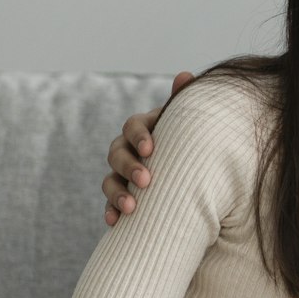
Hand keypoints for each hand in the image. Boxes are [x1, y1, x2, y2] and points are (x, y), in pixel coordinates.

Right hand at [102, 71, 192, 224]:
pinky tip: (115, 222)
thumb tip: (185, 74)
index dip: (139, 136)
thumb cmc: (188, 139)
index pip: (132, 126)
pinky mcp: (121, 195)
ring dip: (117, 193)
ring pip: (109, 180)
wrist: (189, 168)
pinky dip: (111, 211)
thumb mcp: (187, 122)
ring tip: (132, 208)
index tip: (151, 149)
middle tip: (146, 180)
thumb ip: (182, 101)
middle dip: (129, 167)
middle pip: (116, 154)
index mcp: (143, 128)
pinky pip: (109, 204)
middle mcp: (127, 149)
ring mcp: (121, 174)